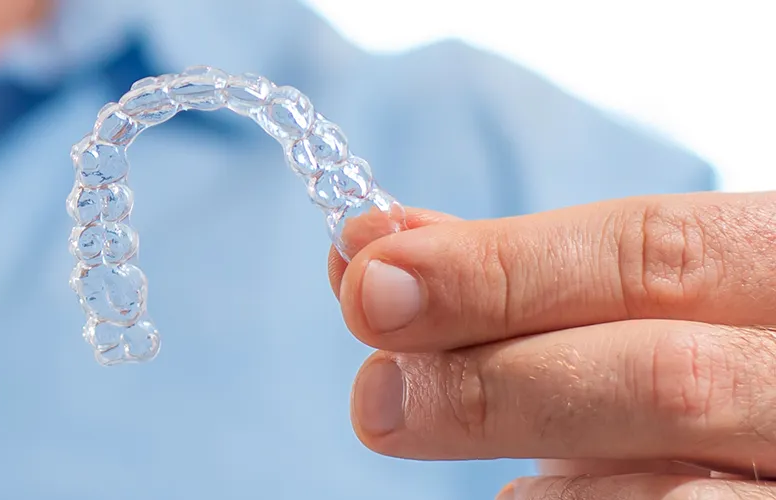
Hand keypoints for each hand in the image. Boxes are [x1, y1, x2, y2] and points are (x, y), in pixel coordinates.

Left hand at [332, 192, 775, 498]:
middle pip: (665, 377)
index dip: (503, 268)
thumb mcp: (630, 304)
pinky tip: (529, 496)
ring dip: (535, 481)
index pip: (655, 251)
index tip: (369, 283)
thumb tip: (367, 253)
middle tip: (376, 400)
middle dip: (496, 384)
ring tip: (453, 453)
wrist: (759, 434)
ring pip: (668, 490)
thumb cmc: (697, 362)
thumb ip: (517, 275)